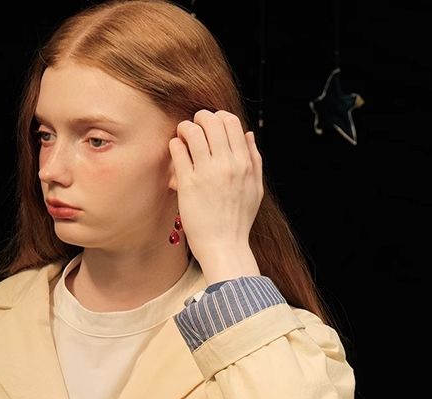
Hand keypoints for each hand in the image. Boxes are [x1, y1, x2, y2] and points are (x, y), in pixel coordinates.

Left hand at [169, 110, 263, 281]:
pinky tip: (176, 149)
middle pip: (212, 121)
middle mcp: (227, 164)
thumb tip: (248, 135)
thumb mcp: (255, 189)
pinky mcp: (188, 184)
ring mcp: (207, 173)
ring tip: (182, 136)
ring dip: (185, 128)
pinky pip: (179, 151)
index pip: (231, 122)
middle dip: (200, 118)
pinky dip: (176, 144)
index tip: (210, 125)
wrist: (224, 247)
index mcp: (244, 163)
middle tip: (193, 126)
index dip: (218, 117)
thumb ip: (254, 160)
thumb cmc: (238, 221)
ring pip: (193, 131)